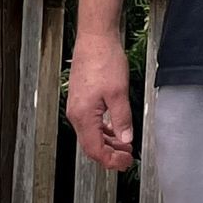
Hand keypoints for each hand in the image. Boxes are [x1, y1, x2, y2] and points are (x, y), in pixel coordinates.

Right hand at [66, 31, 135, 171]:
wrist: (95, 38)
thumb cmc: (103, 60)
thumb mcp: (119, 92)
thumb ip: (122, 119)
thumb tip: (126, 139)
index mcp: (83, 116)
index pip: (94, 149)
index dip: (110, 160)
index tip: (124, 163)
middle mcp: (76, 114)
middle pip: (91, 145)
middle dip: (110, 154)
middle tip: (127, 159)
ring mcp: (77, 106)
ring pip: (91, 134)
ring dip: (108, 142)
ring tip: (125, 146)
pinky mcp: (82, 99)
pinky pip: (92, 122)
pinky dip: (104, 130)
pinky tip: (115, 130)